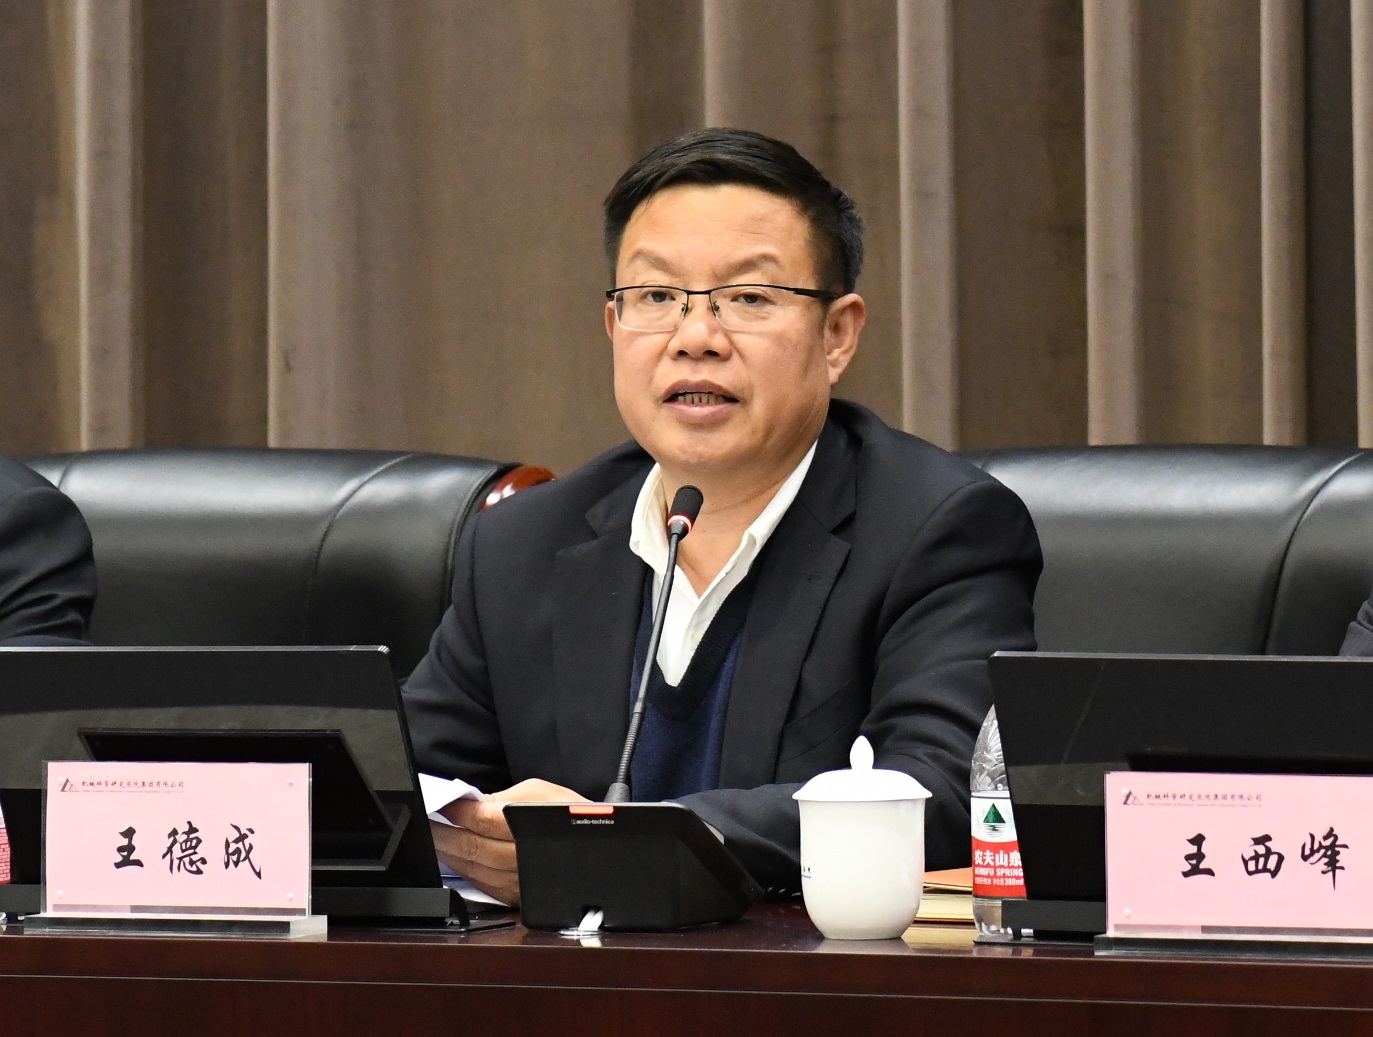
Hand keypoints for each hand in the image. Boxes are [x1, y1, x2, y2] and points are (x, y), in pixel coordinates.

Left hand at [431, 778, 587, 905]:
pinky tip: (452, 858)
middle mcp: (524, 859)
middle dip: (443, 833)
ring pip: (473, 869)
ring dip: (448, 853)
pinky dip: (462, 870)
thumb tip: (470, 803)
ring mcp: (519, 883)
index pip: (483, 819)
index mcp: (532, 827)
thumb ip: (504, 797)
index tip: (440, 802)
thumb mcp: (542, 792)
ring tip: (433, 837)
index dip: (457, 811)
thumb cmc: (572, 813)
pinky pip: (481, 885)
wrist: (601, 851)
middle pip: (473, 847)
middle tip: (426, 821)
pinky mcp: (516, 898)